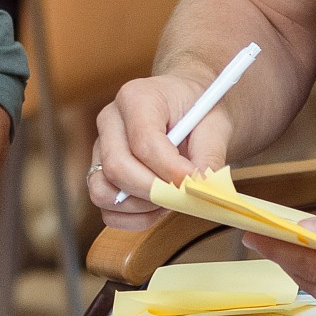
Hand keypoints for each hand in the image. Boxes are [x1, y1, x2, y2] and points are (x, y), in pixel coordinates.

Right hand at [89, 70, 227, 230]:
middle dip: (154, 192)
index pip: (144, 143)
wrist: (188, 106)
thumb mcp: (216, 125)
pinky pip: (106, 209)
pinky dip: (133, 218)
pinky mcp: (99, 172)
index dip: (171, 171)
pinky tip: (157, 207)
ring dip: (140, 206)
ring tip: (170, 199)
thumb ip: (209, 157)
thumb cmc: (200, 111)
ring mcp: (100, 147)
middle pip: (117, 168)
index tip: (196, 185)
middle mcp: (110, 120)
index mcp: (136, 98)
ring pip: (103, 191)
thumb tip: (202, 189)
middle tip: (185, 198)